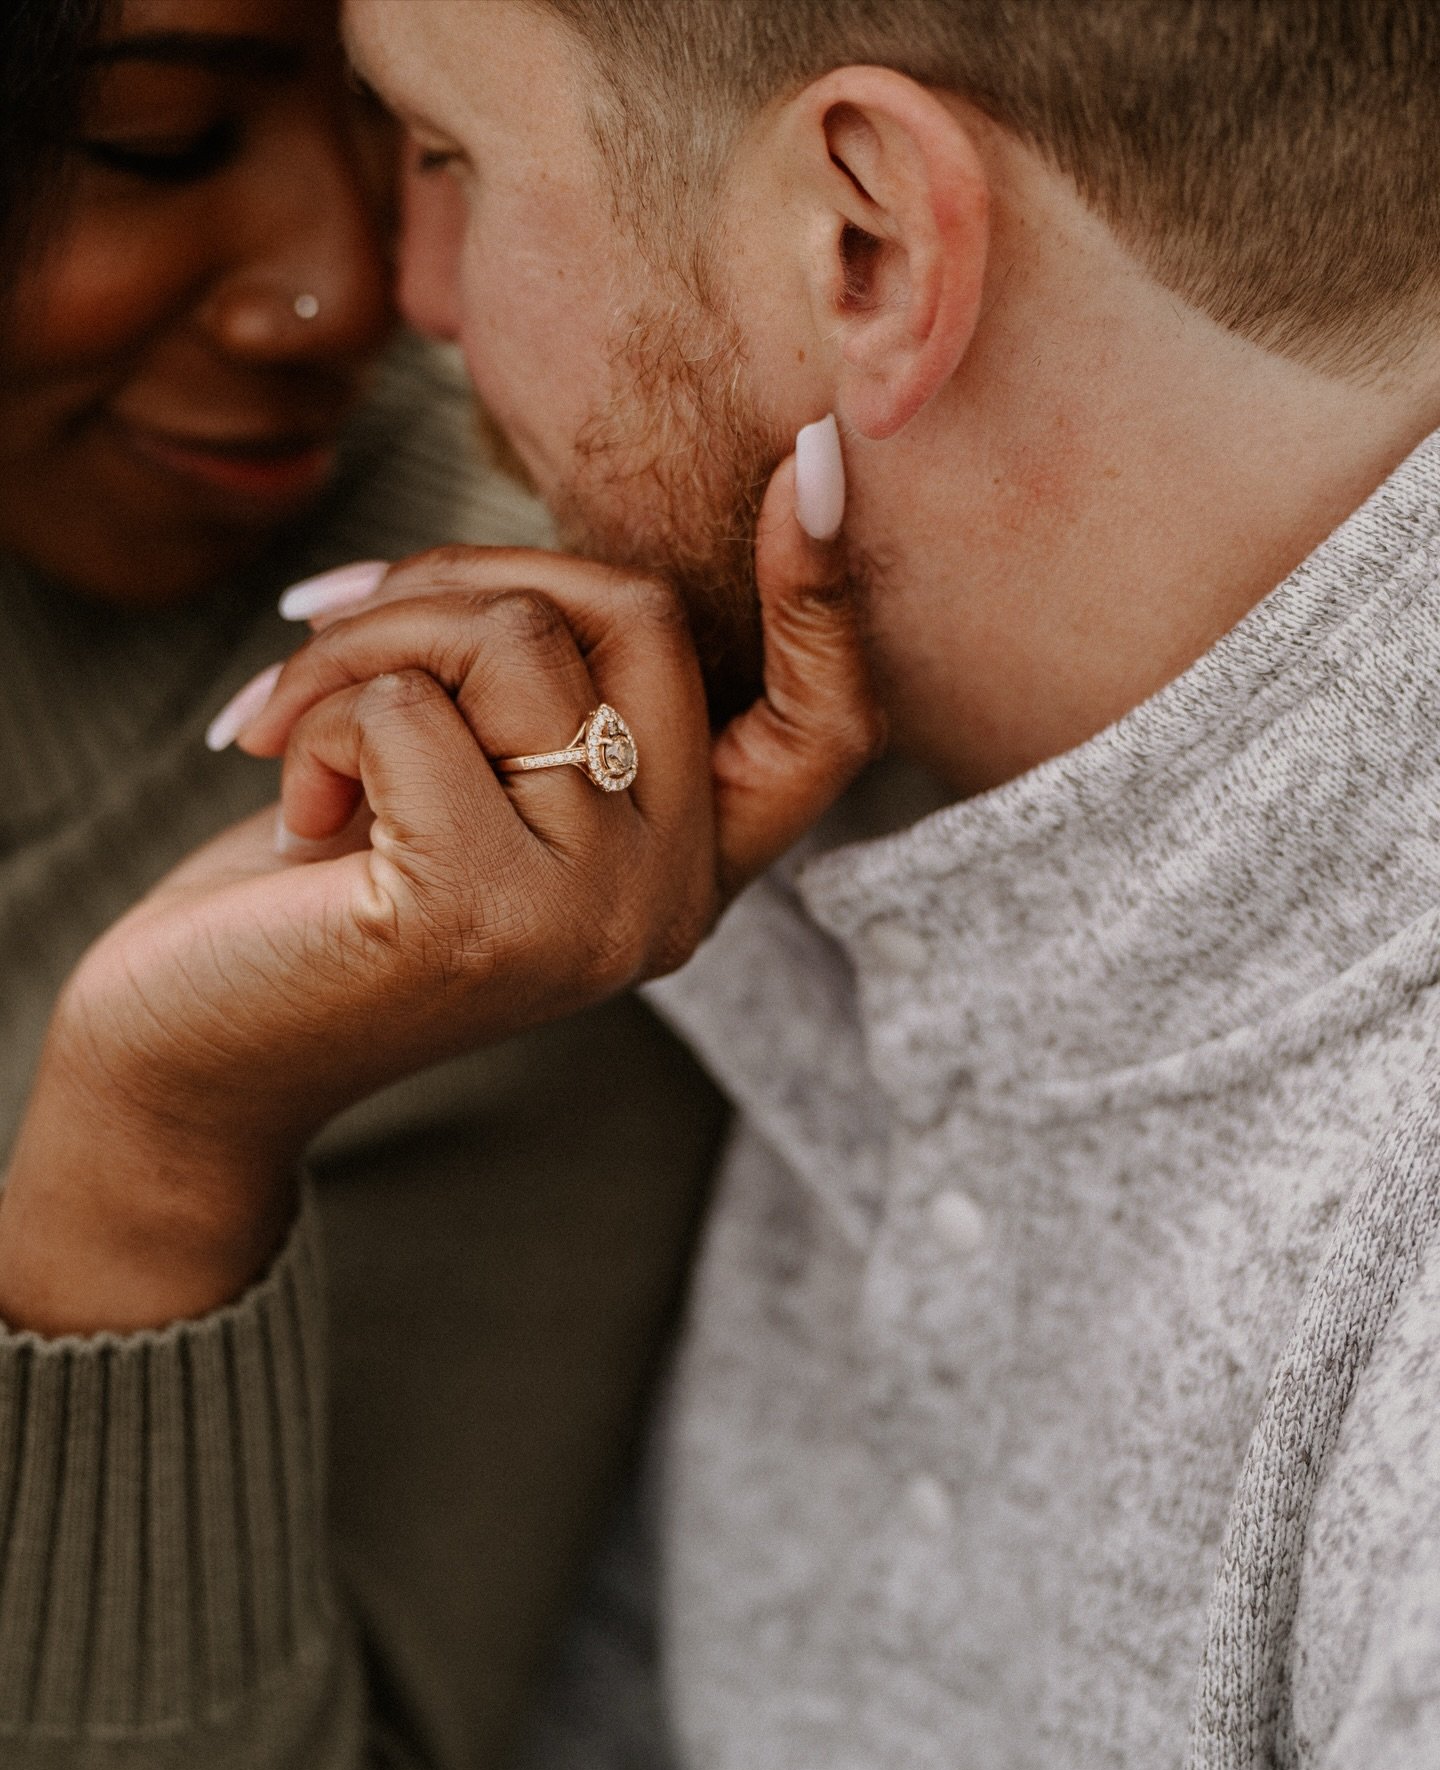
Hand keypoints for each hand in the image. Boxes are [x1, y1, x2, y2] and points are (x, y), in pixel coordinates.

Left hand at [0, 453, 880, 1334]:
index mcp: (688, 862)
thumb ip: (549, 693)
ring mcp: (589, 916)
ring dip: (363, 644)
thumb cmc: (329, 886)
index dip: (827, 593)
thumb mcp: (470, 776)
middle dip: (459, 580)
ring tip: (292, 729)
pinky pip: (407, 708)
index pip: (821, 726)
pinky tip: (295, 806)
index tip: (819, 460)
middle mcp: (669, 899)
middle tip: (338, 631)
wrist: (202, 1051)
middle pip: (637, 615)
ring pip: (516, 642)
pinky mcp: (480, 918)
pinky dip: (314, 717)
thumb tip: (545, 570)